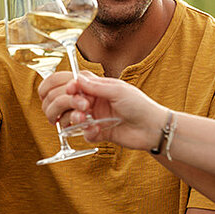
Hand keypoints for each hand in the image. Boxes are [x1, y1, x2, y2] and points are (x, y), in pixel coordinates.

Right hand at [38, 71, 166, 150]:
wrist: (152, 128)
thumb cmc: (139, 105)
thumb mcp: (118, 90)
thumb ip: (95, 86)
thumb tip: (75, 80)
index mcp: (95, 86)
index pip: (68, 82)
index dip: (64, 87)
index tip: (71, 91)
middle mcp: (91, 100)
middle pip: (62, 99)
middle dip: (66, 103)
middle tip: (83, 107)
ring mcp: (93, 116)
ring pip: (68, 117)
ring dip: (72, 118)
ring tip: (85, 120)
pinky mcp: (97, 132)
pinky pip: (82, 133)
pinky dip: (87, 132)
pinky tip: (98, 130)